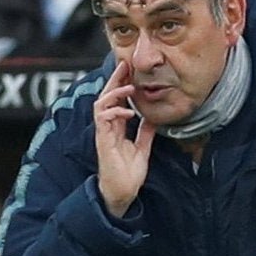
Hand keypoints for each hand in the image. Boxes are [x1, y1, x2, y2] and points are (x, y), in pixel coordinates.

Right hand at [93, 59, 153, 217]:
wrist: (122, 192)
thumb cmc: (128, 174)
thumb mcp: (142, 148)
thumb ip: (145, 132)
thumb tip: (153, 118)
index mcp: (116, 127)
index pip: (116, 100)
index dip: (122, 83)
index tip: (130, 69)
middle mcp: (107, 127)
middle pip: (107, 96)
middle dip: (115, 79)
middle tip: (124, 63)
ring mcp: (104, 133)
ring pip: (101, 104)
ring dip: (114, 93)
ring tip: (129, 86)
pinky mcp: (103, 141)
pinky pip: (103, 119)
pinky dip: (115, 111)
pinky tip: (128, 110)